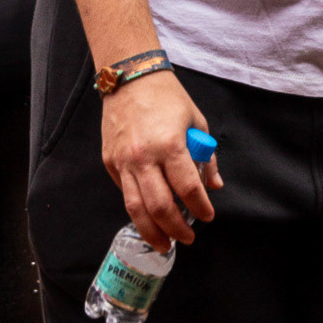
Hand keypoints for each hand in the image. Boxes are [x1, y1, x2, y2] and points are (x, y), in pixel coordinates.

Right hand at [100, 69, 220, 248]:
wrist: (130, 78)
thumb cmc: (167, 97)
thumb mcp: (195, 120)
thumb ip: (206, 155)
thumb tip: (213, 185)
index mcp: (170, 144)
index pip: (187, 187)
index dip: (199, 207)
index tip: (207, 216)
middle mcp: (144, 157)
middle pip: (160, 206)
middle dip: (176, 228)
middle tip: (187, 239)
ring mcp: (123, 161)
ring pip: (136, 208)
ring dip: (151, 231)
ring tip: (164, 244)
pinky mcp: (110, 162)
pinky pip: (124, 192)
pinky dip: (137, 209)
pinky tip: (147, 218)